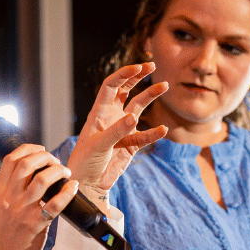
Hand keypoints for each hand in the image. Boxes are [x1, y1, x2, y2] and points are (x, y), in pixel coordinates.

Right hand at [0, 144, 78, 249]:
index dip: (28, 149)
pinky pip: (55, 204)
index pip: (10, 161)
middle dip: (45, 157)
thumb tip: (30, 178)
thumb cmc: (2, 239)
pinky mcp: (35, 225)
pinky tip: (73, 188)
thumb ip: (10, 194)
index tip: (41, 150)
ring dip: (58, 171)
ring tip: (66, 173)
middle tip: (56, 162)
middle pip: (27, 165)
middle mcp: (9, 199)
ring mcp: (22, 211)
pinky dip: (67, 192)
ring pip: (42, 180)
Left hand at [67, 63, 167, 201]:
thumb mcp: (98, 146)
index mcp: (99, 113)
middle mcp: (111, 117)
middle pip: (125, 90)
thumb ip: (116, 132)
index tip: (138, 67)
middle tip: (152, 65)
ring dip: (150, 96)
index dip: (123, 75)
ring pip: (138, 108)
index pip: (111, 87)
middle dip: (137, 77)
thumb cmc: (85, 163)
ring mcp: (122, 130)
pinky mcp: (131, 145)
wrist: (88, 184)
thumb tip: (133, 116)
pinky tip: (162, 130)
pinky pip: (145, 136)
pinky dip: (154, 133)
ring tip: (164, 86)